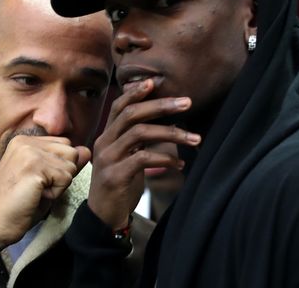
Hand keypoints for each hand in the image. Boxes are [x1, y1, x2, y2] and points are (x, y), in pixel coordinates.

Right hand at [0, 136, 90, 248]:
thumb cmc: (19, 204)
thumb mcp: (45, 179)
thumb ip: (65, 163)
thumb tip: (87, 150)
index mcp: (25, 141)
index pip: (65, 144)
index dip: (59, 168)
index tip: (37, 181)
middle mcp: (26, 141)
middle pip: (71, 152)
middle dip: (61, 175)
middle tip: (38, 189)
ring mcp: (29, 152)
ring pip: (71, 166)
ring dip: (59, 185)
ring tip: (37, 192)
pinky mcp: (34, 166)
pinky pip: (66, 178)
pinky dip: (56, 193)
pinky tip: (36, 197)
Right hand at [88, 79, 200, 228]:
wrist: (103, 217)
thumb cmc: (121, 184)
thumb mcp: (128, 157)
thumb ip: (140, 140)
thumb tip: (168, 122)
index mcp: (107, 135)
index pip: (119, 106)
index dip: (136, 92)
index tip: (157, 82)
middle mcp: (105, 142)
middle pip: (131, 114)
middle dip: (161, 105)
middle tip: (187, 102)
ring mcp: (108, 159)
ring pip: (139, 133)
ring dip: (171, 133)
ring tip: (195, 138)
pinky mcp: (115, 176)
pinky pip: (142, 159)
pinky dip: (165, 159)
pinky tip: (180, 165)